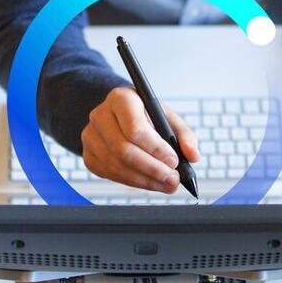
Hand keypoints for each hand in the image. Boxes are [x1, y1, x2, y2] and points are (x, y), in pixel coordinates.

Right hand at [81, 87, 199, 192]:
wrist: (118, 115)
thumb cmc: (144, 114)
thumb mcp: (166, 116)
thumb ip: (183, 134)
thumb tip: (192, 155)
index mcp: (121, 98)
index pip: (135, 128)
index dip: (155, 148)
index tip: (173, 160)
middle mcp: (100, 115)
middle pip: (124, 150)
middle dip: (152, 169)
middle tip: (172, 179)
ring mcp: (91, 137)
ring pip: (117, 166)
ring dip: (145, 180)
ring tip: (166, 184)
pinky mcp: (89, 155)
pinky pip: (111, 175)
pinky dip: (133, 183)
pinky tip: (149, 183)